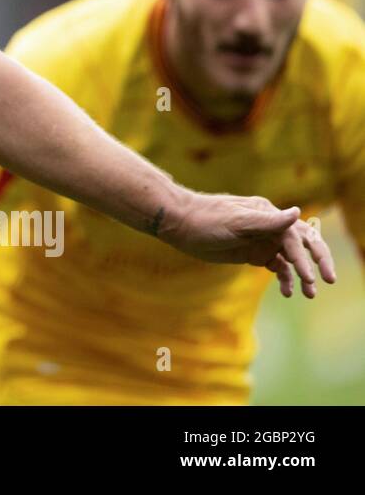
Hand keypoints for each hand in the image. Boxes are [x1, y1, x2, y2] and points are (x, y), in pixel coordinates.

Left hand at [159, 191, 335, 296]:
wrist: (180, 224)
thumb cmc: (206, 219)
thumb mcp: (237, 221)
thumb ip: (267, 221)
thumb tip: (297, 213)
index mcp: (269, 214)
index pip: (298, 236)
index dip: (309, 256)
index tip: (311, 277)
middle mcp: (270, 226)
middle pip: (302, 245)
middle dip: (316, 263)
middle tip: (327, 281)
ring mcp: (262, 240)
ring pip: (291, 259)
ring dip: (301, 275)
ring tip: (309, 294)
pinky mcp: (252, 253)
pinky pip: (276, 266)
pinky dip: (285, 278)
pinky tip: (288, 292)